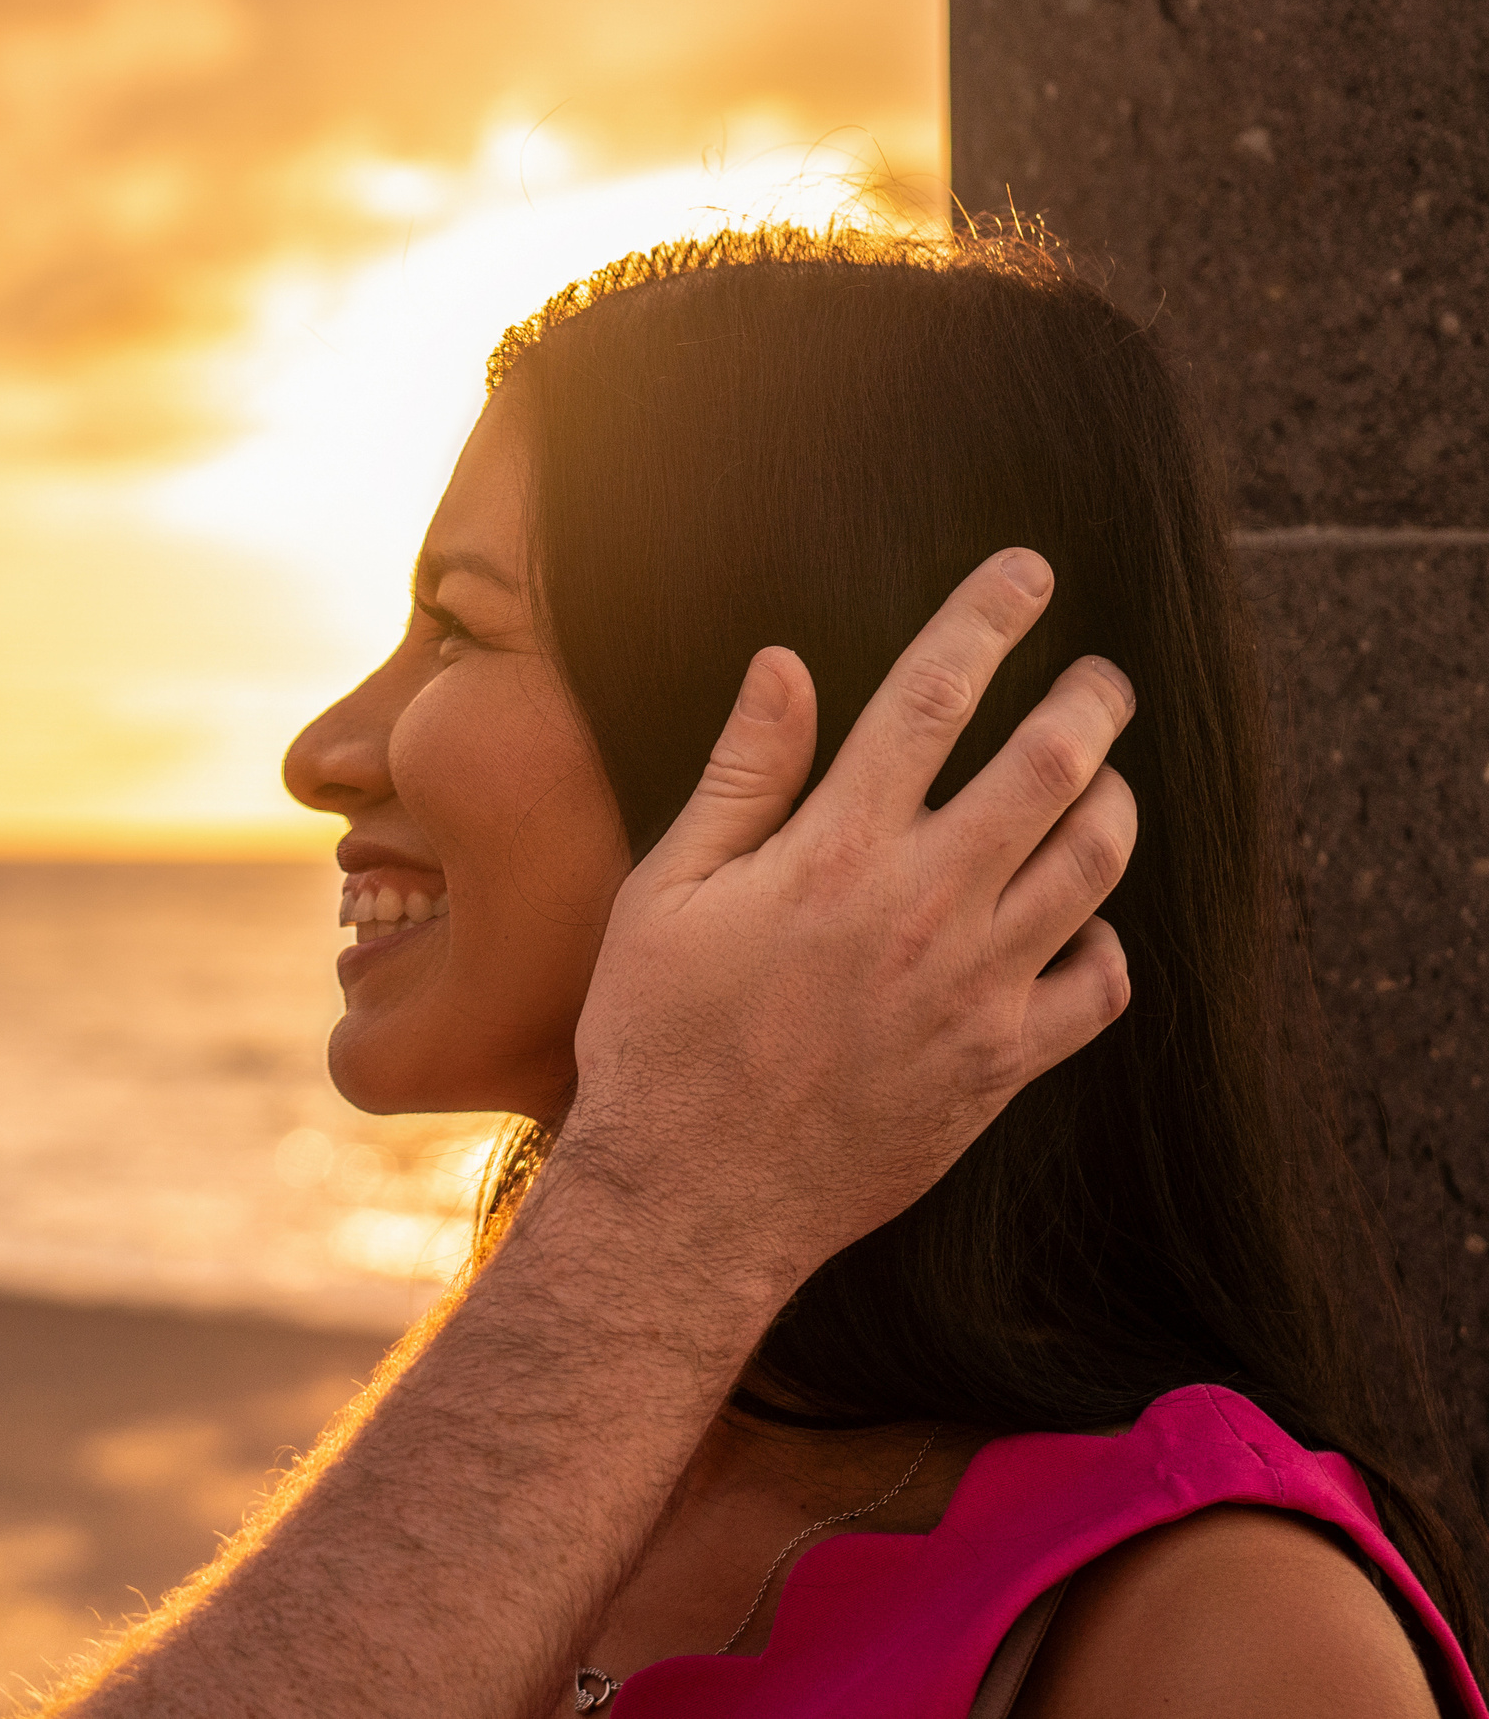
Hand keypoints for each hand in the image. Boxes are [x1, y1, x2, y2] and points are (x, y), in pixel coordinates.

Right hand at [558, 548, 1136, 1287]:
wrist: (693, 1199)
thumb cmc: (658, 1038)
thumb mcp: (667, 892)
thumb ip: (741, 775)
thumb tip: (785, 665)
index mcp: (833, 851)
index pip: (932, 697)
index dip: (987, 617)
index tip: (1027, 572)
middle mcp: (922, 907)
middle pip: (1052, 766)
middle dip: (1092, 700)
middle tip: (1099, 678)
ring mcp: (975, 990)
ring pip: (1095, 864)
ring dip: (1113, 802)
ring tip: (1101, 782)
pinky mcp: (1001, 1067)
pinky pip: (1100, 986)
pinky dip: (1105, 939)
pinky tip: (1076, 923)